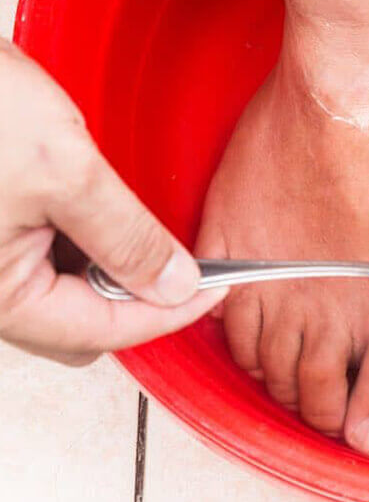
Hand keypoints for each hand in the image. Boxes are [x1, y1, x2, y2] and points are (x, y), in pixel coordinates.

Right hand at [0, 39, 226, 365]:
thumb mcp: (66, 172)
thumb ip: (127, 238)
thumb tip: (175, 285)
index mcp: (0, 295)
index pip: (104, 330)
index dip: (168, 313)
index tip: (215, 291)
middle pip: (81, 324)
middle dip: (135, 299)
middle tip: (184, 265)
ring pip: (64, 292)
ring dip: (110, 270)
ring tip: (141, 232)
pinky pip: (44, 261)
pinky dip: (82, 246)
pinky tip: (100, 213)